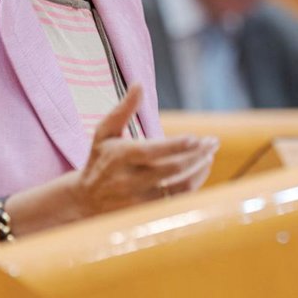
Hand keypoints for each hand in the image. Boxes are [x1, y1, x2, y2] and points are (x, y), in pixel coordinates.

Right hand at [75, 84, 218, 214]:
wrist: (85, 201)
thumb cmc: (100, 159)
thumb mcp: (105, 132)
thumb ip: (123, 109)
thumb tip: (139, 84)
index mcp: (120, 156)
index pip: (152, 152)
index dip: (177, 146)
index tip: (197, 138)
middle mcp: (129, 180)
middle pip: (172, 169)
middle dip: (197, 154)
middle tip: (213, 142)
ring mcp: (139, 200)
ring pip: (179, 188)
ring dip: (199, 171)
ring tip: (209, 156)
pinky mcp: (147, 214)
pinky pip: (177, 202)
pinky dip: (193, 186)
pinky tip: (200, 172)